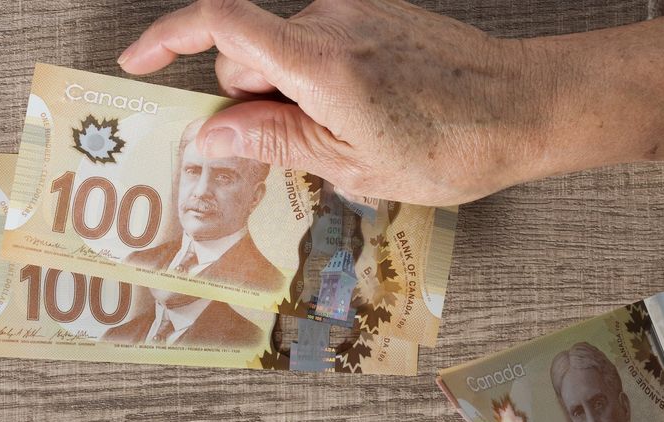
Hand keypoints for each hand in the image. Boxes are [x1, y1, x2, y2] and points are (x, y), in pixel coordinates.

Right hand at [117, 0, 663, 204]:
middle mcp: (332, 21)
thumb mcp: (351, 165)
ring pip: (287, 52)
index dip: (167, 38)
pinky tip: (364, 116)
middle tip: (285, 153)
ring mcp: (358, 12)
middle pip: (249, 51)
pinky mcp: (379, 13)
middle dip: (248, 101)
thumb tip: (210, 137)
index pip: (221, 25)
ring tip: (344, 140)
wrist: (524, 108)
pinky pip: (323, 43)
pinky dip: (320, 79)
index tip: (139, 65)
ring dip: (290, 94)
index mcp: (320, 62)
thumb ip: (272, 144)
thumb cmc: (450, 147)